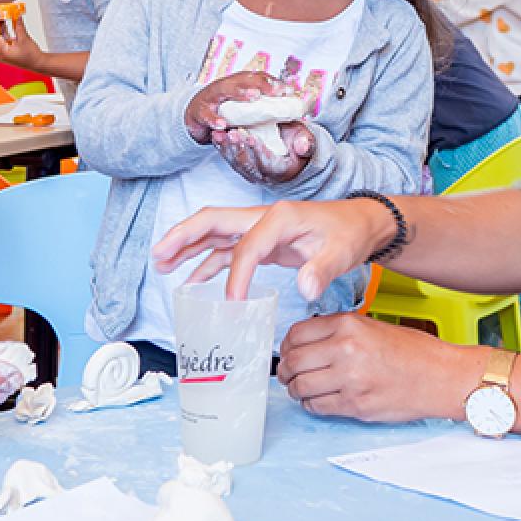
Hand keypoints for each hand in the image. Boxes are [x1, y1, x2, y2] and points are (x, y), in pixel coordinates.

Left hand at [0, 19, 44, 74]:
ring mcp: (1, 54)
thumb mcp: (24, 39)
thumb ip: (19, 26)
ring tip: (1, 18)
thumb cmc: (31, 56)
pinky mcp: (4, 52)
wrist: (37, 64)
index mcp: (2, 52)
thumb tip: (17, 16)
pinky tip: (5, 25)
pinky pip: (0, 41)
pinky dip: (2, 34)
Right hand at [153, 197, 394, 301]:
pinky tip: (192, 279)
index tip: (233, 303)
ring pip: (214, 233)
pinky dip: (207, 262)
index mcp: (279, 218)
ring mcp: (260, 228)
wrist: (361, 224)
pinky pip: (227, 249)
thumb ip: (321, 270)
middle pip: (213, 221)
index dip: (236, 276)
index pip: (246, 246)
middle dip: (184, 237)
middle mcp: (263, 218)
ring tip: (161, 264)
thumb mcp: (341, 253)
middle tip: (158, 255)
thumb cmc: (350, 234)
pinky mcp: (263, 241)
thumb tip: (305, 289)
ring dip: (187, 246)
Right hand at [184, 70, 292, 143]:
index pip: (258, 78)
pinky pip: (206, 114)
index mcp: (239, 84)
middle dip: (260, 83)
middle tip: (274, 90)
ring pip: (225, 90)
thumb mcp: (245, 108)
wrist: (195, 116)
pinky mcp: (199, 111)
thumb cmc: (225, 111)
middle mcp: (227, 86)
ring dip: (240, 92)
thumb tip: (292, 110)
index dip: (273, 82)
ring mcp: (211, 97)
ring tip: (253, 97)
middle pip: (244, 79)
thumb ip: (265, 107)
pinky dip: (214, 119)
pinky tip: (223, 124)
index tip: (289, 91)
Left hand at [211, 120, 314, 184]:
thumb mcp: (307, 141)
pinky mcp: (242, 166)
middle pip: (248, 165)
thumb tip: (303, 146)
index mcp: (282, 171)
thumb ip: (306, 144)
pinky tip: (216, 136)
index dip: (259, 151)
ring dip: (227, 148)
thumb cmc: (299, 142)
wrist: (291, 146)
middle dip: (239, 149)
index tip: (251, 137)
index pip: (268, 164)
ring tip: (221, 134)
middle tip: (232, 133)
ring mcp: (251, 172)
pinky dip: (221, 147)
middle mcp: (264, 176)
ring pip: (236, 163)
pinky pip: (230, 159)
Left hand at [278, 313, 478, 421]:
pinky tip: (319, 400)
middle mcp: (346, 349)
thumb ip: (339, 331)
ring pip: (300, 386)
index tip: (288, 351)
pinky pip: (316, 407)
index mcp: (349, 325)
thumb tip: (305, 342)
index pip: (297, 334)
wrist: (442, 376)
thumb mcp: (373, 326)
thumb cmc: (413, 351)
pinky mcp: (355, 405)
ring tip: (302, 387)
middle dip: (285, 369)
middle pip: (293, 360)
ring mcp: (349, 379)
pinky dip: (311, 405)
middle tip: (287, 373)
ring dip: (295, 389)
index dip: (286, 345)